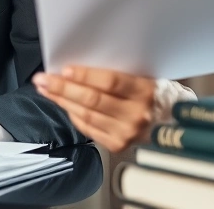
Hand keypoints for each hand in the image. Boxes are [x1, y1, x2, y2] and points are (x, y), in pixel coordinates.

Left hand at [33, 66, 154, 152]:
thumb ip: (116, 73)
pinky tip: (62, 104)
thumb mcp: (142, 75)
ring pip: (86, 115)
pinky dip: (73, 115)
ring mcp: (126, 133)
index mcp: (144, 90)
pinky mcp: (118, 145)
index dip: (85, 75)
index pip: (110, 82)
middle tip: (42, 79)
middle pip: (93, 100)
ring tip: (45, 89)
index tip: (64, 69)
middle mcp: (136, 114)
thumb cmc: (152, 92)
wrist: (171, 120)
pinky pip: (88, 128)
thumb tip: (77, 68)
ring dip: (62, 101)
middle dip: (63, 88)